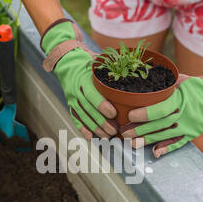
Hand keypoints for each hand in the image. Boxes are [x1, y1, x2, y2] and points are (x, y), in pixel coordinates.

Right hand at [41, 19, 116, 139]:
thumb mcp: (98, 65)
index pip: (93, 95)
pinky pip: (76, 120)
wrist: (68, 64)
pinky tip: (91, 138)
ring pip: (83, 118)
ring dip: (95, 129)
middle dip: (102, 123)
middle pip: (89, 110)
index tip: (114, 114)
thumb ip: (111, 72)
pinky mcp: (70, 106)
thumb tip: (134, 73)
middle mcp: (77, 91)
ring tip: (107, 137)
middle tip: (114, 131)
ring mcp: (73, 100)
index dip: (102, 106)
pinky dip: (83, 130)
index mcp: (85, 80)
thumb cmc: (89, 65)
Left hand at [120, 56, 202, 157]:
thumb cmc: (197, 86)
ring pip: (165, 135)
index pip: (160, 109)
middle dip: (140, 130)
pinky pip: (178, 142)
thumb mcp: (182, 80)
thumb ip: (165, 83)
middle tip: (125, 134)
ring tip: (133, 144)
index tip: (130, 116)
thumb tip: (145, 80)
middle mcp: (184, 114)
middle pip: (159, 124)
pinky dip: (167, 148)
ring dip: (148, 141)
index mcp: (180, 99)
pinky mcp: (192, 133)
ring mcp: (188, 126)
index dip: (144, 114)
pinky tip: (156, 153)